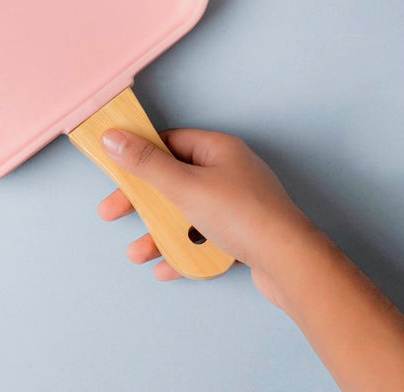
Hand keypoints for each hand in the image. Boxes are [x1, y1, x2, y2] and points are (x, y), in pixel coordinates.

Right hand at [99, 128, 317, 305]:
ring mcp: (236, 204)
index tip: (115, 170)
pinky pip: (204, 235)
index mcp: (218, 149)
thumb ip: (144, 163)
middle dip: (142, 201)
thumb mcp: (183, 186)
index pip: (169, 142)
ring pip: (186, 212)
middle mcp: (228, 172)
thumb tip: (112, 137)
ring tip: (138, 253)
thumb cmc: (241, 216)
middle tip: (113, 213)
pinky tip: (167, 267)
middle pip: (173, 179)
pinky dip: (183, 248)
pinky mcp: (242, 233)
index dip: (139, 155)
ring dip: (159, 231)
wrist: (291, 265)